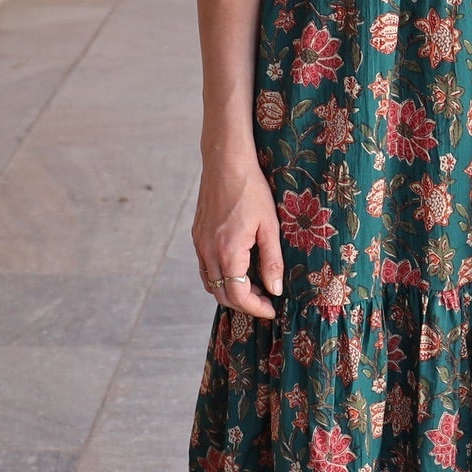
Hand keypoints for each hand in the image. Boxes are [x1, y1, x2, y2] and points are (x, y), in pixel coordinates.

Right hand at [192, 153, 283, 321]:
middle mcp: (208, 251)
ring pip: (210, 283)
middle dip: (244, 303)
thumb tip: (275, 289)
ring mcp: (199, 243)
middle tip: (266, 300)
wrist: (226, 162)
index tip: (272, 309)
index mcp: (228, 251)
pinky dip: (220, 277)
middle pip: (222, 294)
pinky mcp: (197, 235)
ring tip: (254, 287)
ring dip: (230, 291)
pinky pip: (205, 267)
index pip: (238, 295)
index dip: (256, 308)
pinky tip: (238, 268)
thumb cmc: (251, 190)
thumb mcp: (269, 225)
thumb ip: (272, 260)